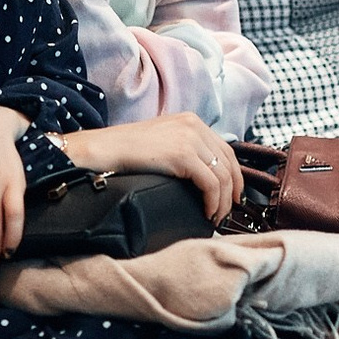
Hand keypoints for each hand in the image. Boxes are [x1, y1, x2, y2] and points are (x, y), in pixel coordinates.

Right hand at [57, 113, 241, 222]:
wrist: (103, 150)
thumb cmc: (125, 151)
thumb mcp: (162, 142)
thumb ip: (184, 150)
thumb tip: (202, 175)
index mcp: (191, 121)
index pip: (226, 150)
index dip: (234, 175)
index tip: (233, 195)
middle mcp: (195, 126)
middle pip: (228, 163)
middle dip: (232, 191)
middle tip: (227, 211)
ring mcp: (190, 138)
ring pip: (222, 176)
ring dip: (222, 201)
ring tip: (215, 217)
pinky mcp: (183, 155)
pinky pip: (211, 183)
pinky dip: (213, 202)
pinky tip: (206, 213)